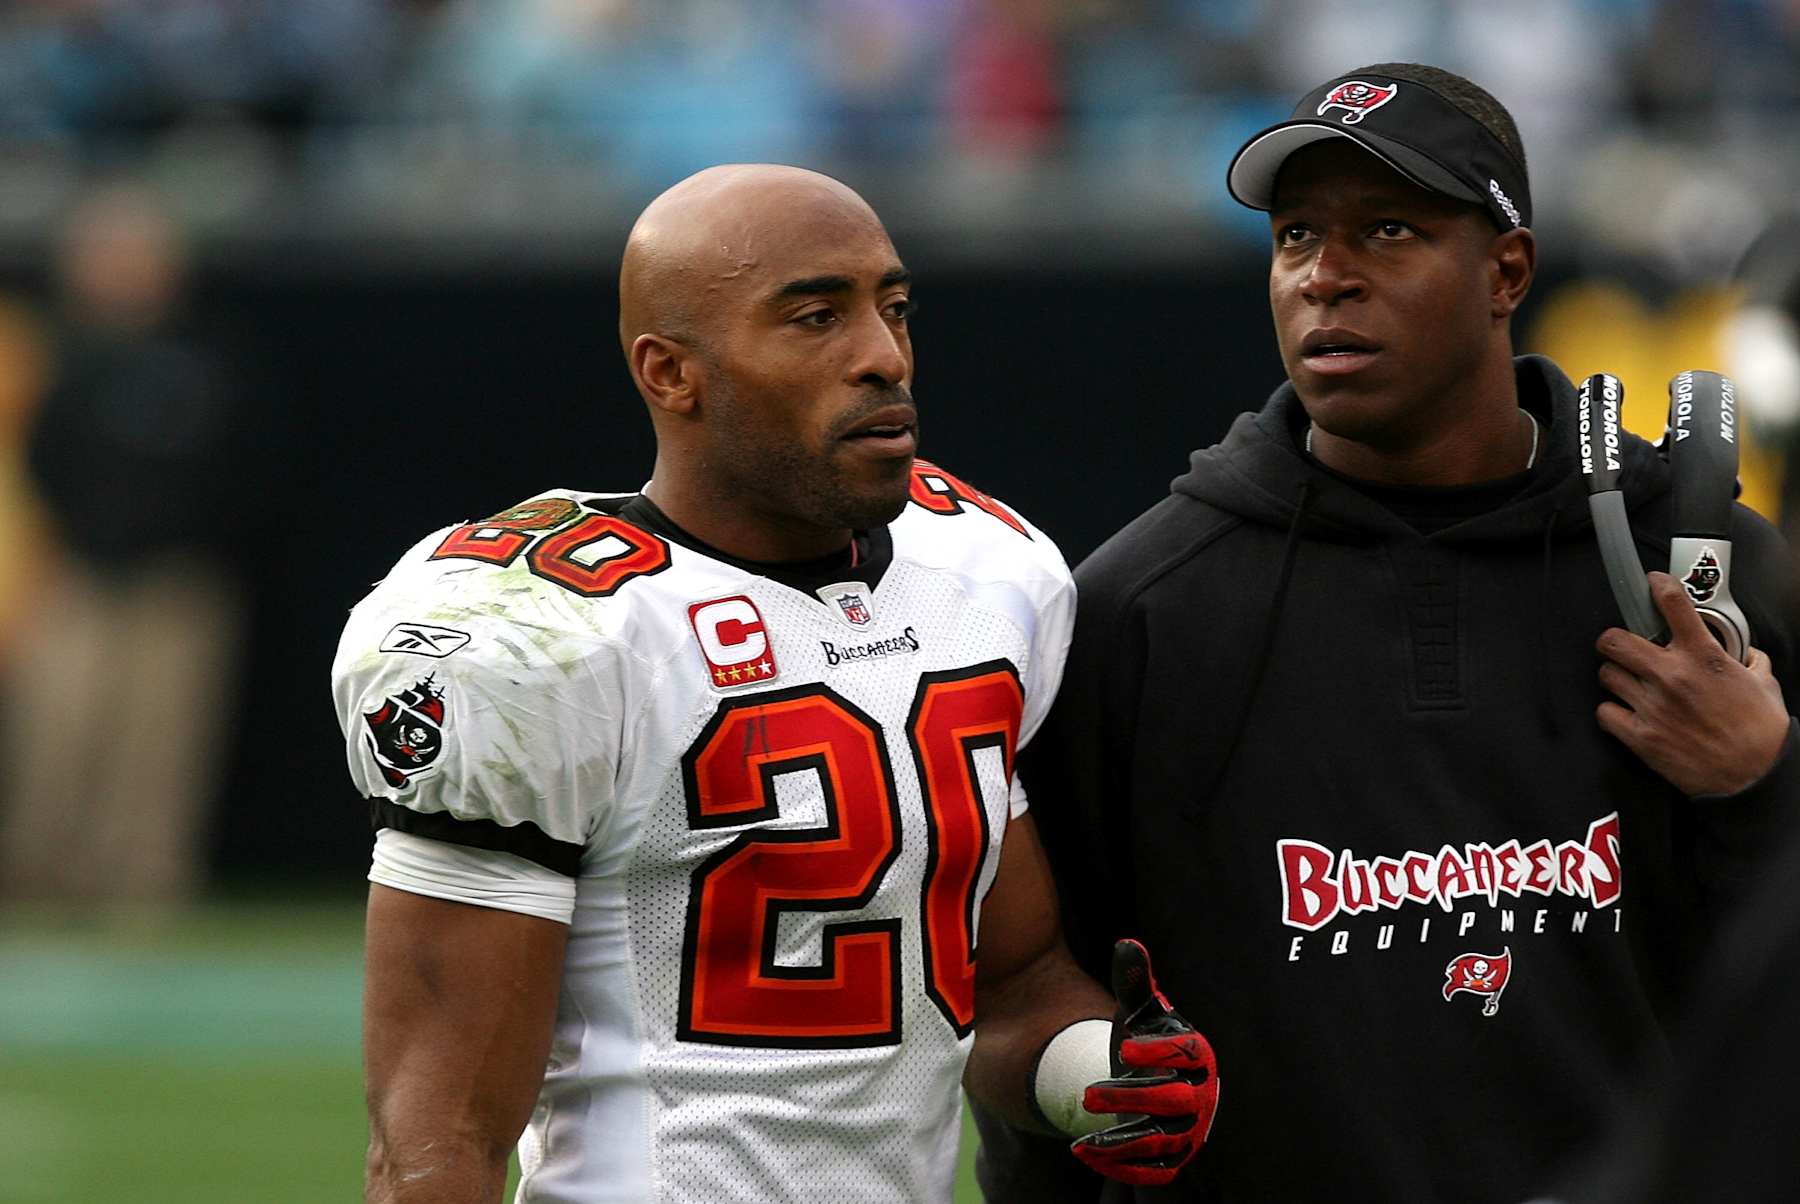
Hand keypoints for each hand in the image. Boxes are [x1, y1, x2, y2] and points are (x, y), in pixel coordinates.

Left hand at [1070, 939, 1217, 1186]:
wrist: (1148, 1082)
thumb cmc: (1145, 1040)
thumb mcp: (1138, 1012)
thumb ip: (1134, 981)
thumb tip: (1127, 944)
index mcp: (1198, 1054)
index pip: (1190, 1053)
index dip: (1159, 1051)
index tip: (1123, 1047)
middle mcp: (1200, 1094)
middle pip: (1172, 1100)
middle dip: (1130, 1099)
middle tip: (1086, 1094)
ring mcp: (1189, 1130)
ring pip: (1162, 1143)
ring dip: (1121, 1143)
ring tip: (1082, 1141)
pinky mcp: (1175, 1158)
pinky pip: (1155, 1173)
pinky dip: (1123, 1169)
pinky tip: (1087, 1155)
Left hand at [1596, 571, 1789, 795]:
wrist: (1755, 776)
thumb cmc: (1761, 731)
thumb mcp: (1763, 682)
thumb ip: (1748, 659)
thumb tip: (1744, 652)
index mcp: (1703, 656)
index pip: (1673, 603)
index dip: (1658, 586)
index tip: (1652, 583)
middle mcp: (1672, 676)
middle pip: (1613, 640)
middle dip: (1613, 640)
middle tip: (1621, 647)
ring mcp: (1652, 706)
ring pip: (1606, 674)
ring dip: (1615, 677)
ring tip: (1629, 683)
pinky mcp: (1640, 735)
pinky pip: (1604, 712)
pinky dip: (1611, 711)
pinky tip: (1625, 713)